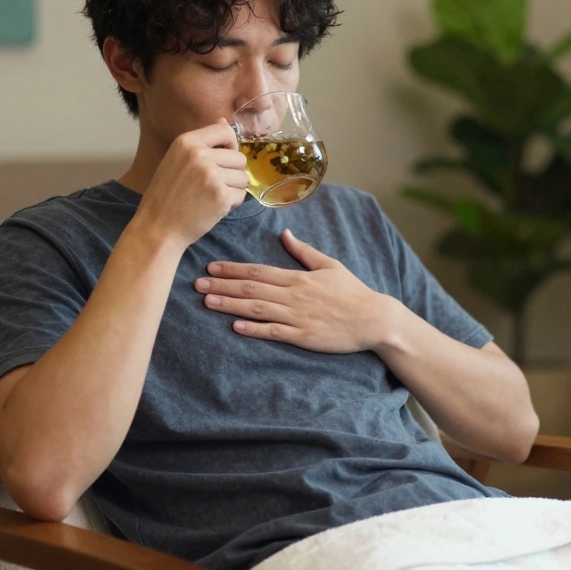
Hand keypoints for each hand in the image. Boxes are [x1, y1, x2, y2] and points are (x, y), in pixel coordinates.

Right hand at [133, 120, 248, 248]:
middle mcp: (199, 155)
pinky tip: (213, 208)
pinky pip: (241, 195)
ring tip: (212, 196)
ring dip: (233, 189)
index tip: (222, 160)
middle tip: (213, 186)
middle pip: (239, 157)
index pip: (225, 131)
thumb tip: (225, 121)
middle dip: (232, 173)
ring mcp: (211, 175)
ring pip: (243, 177)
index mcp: (187, 141)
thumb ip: (202, 142)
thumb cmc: (167, 194)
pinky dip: (231, 204)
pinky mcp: (220, 195)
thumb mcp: (177, 159)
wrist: (158, 227)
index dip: (230, 146)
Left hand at [195, 229, 400, 352]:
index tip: (211, 267)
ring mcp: (298, 317)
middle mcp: (294, 295)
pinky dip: (255, 329)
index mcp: (298, 277)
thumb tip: (285, 233)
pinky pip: (275, 332)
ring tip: (207, 302)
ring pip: (258, 310)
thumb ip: (304, 251)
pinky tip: (235, 327)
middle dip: (222, 286)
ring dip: (230, 306)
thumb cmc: (352, 292)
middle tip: (196, 284)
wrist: (373, 319)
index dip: (233, 269)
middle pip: (251, 289)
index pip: (258, 271)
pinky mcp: (304, 336)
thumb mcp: (330, 265)